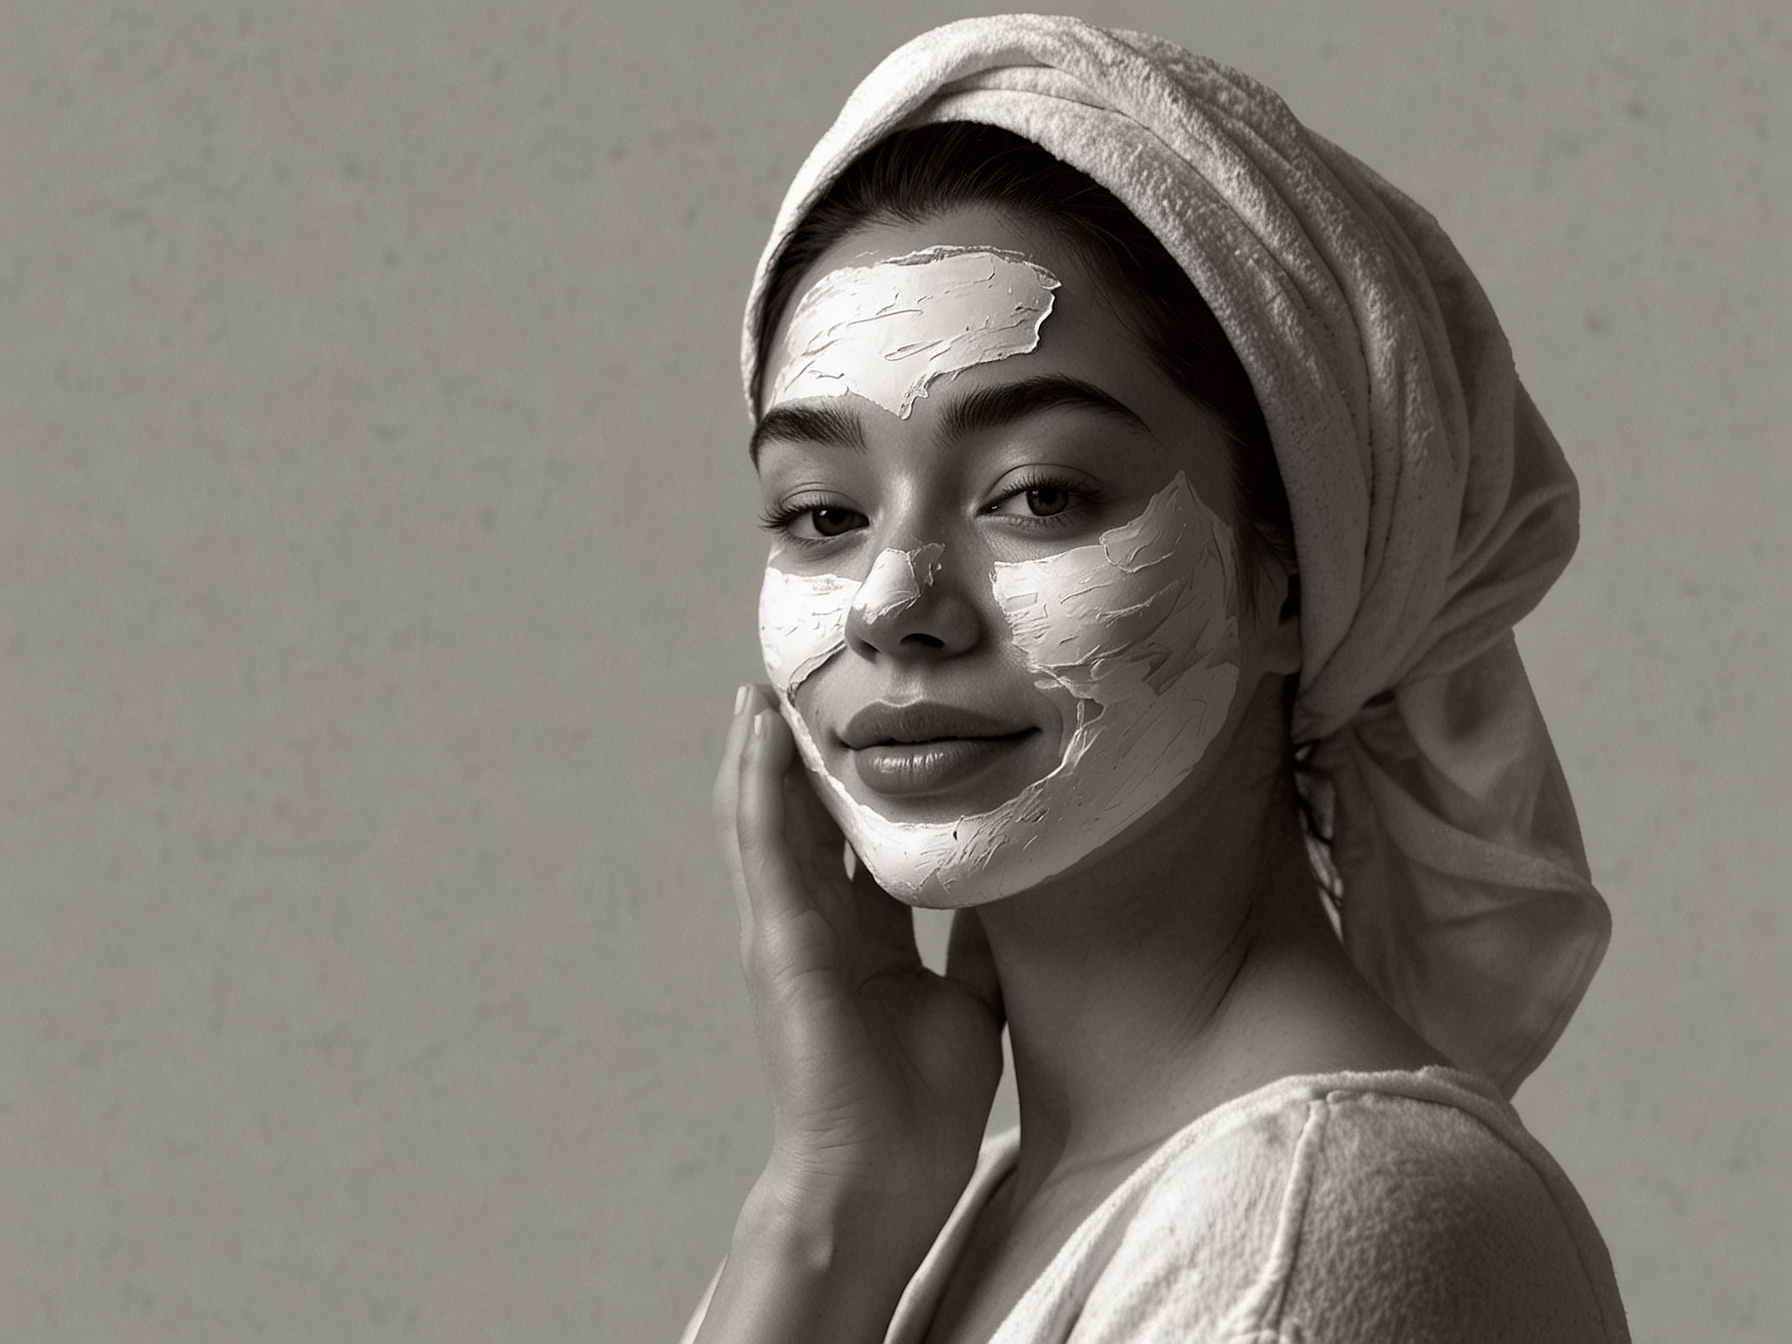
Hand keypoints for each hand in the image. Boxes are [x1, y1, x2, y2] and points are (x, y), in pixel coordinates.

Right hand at [714, 685, 1005, 1235]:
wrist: (882, 1179)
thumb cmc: (919, 1107)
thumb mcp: (967, 1000)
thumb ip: (976, 943)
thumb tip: (1007, 887)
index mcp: (861, 936)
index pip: (854, 837)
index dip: (857, 779)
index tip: (871, 715)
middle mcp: (816, 923)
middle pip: (803, 814)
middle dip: (801, 749)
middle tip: (808, 674)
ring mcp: (787, 928)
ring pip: (763, 814)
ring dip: (760, 746)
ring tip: (765, 679)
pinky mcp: (776, 938)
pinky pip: (762, 842)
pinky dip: (756, 780)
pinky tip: (756, 725)